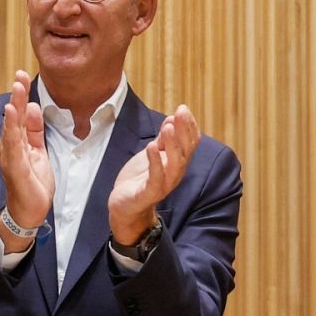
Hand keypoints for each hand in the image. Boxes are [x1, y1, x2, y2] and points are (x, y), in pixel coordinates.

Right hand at [0, 70, 53, 249]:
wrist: (29, 210)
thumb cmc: (32, 182)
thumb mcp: (38, 150)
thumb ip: (35, 130)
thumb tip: (33, 106)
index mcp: (16, 141)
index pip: (19, 114)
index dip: (21, 95)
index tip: (23, 75)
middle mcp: (9, 146)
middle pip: (13, 116)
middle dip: (17, 94)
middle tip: (20, 74)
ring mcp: (9, 156)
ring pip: (11, 126)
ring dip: (14, 106)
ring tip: (16, 87)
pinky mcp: (14, 166)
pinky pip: (13, 144)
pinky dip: (12, 128)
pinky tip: (12, 113)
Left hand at [109, 104, 198, 243]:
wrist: (125, 207)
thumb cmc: (139, 179)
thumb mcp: (152, 154)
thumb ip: (163, 139)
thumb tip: (172, 118)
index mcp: (177, 163)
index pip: (190, 143)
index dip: (189, 126)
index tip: (183, 109)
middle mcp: (174, 174)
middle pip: (185, 151)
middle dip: (183, 131)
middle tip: (179, 113)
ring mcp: (163, 184)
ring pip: (175, 164)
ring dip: (173, 144)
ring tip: (168, 127)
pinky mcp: (149, 193)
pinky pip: (156, 178)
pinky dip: (155, 162)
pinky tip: (151, 147)